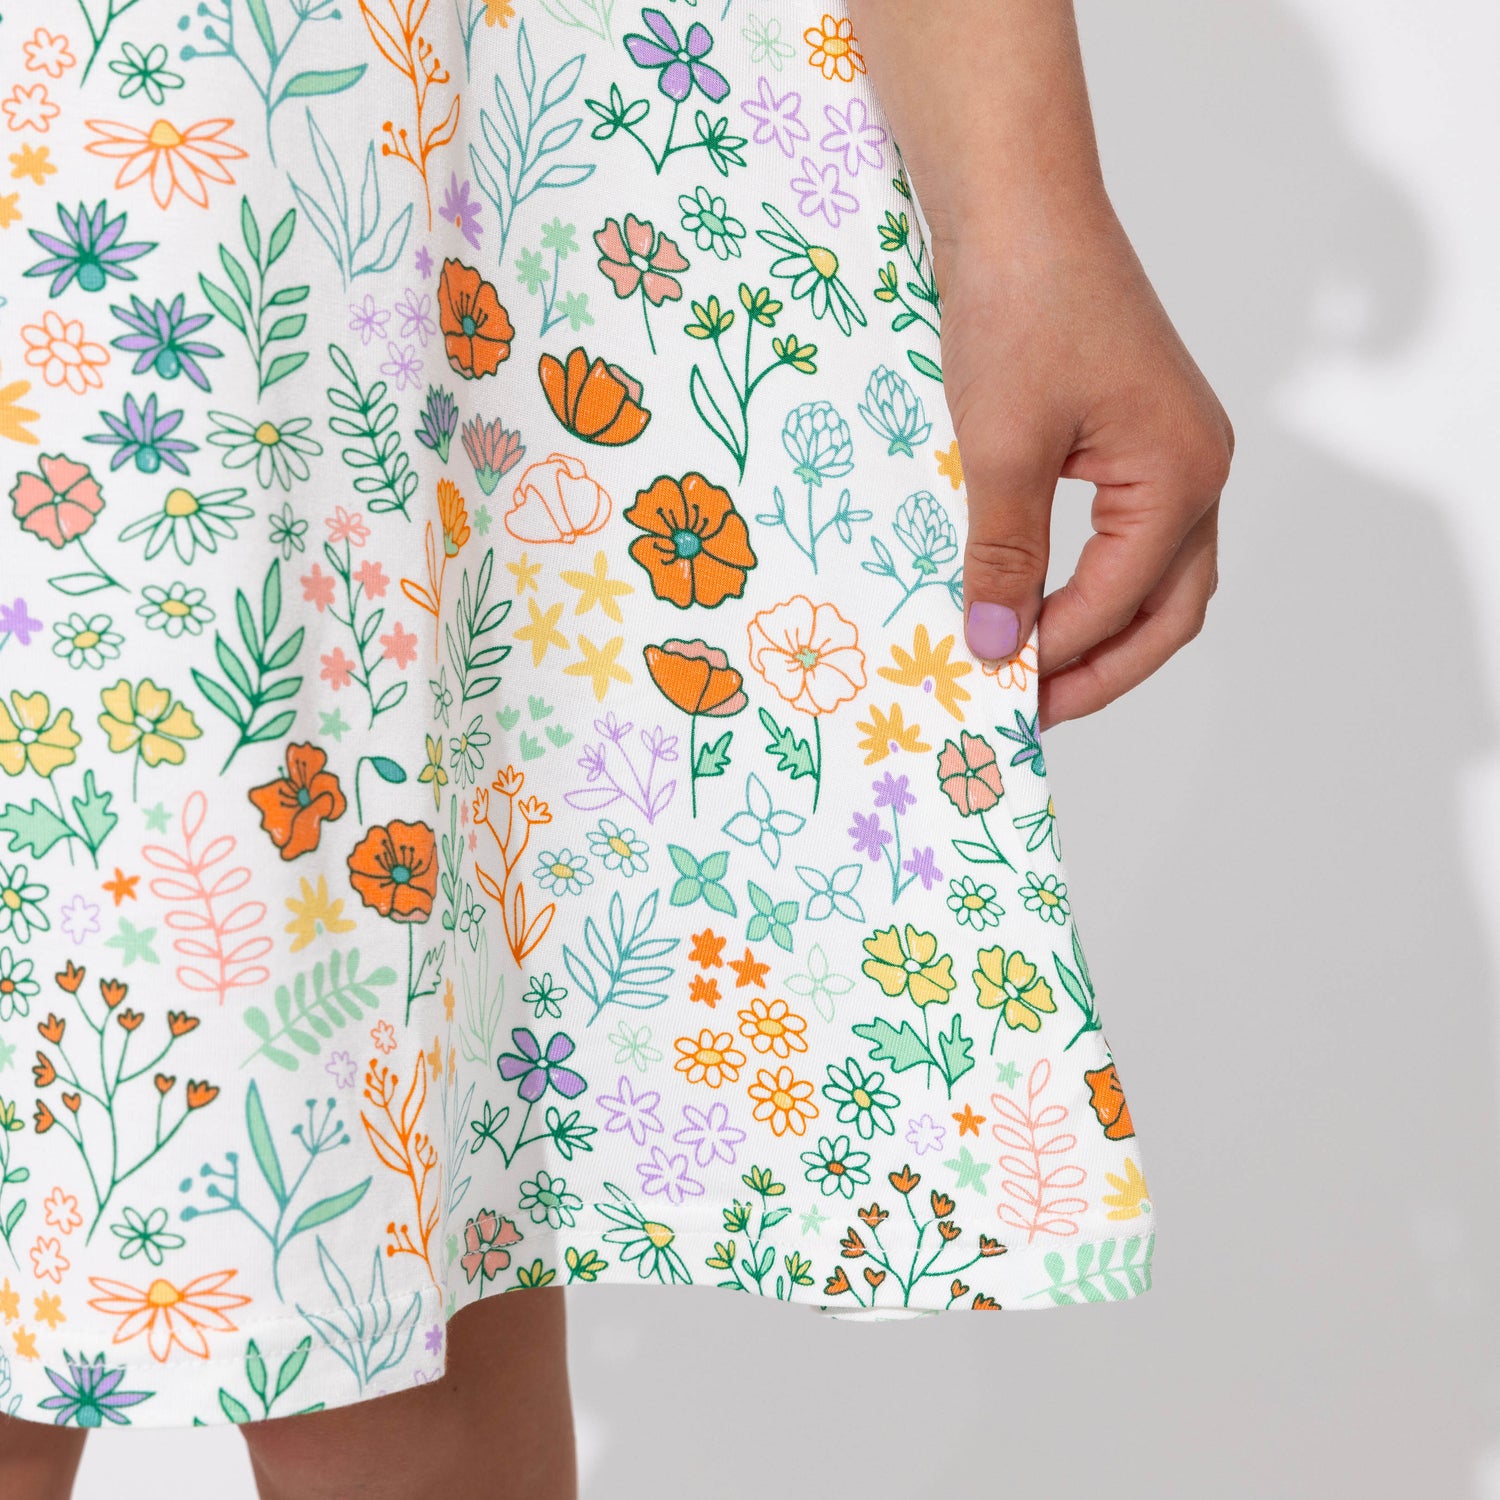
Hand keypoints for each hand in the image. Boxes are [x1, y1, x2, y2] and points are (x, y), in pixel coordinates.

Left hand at [937, 201, 1232, 729]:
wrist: (1021, 207)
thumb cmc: (1020, 311)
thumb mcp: (1002, 447)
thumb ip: (1005, 554)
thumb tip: (995, 645)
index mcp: (1182, 477)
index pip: (1123, 604)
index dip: (1058, 656)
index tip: (996, 692)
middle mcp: (1198, 471)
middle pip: (1167, 609)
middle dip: (1100, 667)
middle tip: (1032, 710)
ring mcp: (1174, 452)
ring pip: (1154, 578)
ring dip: (1099, 631)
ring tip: (1033, 671)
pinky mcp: (1138, 437)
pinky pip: (1128, 536)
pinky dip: (1089, 582)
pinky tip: (1036, 598)